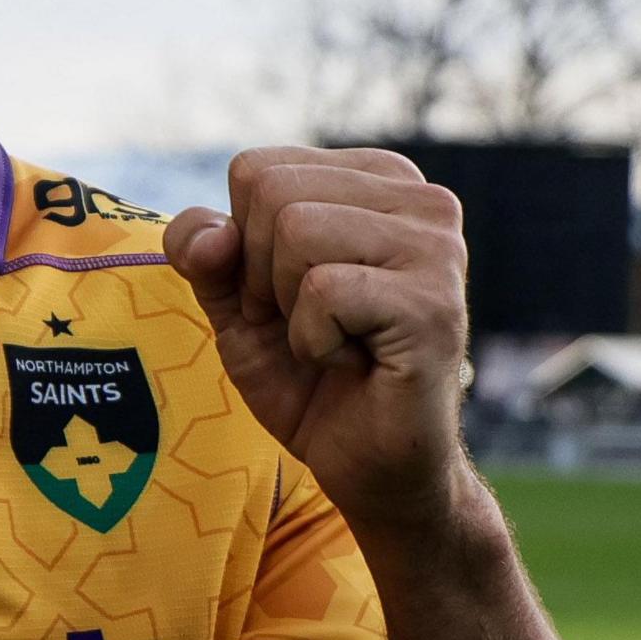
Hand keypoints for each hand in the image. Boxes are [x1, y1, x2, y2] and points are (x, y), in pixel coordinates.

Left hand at [166, 147, 472, 527]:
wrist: (372, 470)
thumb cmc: (311, 380)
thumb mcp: (234, 303)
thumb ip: (202, 251)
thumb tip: (213, 233)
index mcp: (380, 181)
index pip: (256, 168)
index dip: (245, 246)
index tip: (288, 298)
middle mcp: (422, 200)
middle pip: (272, 192)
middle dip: (262, 276)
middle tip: (311, 327)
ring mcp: (438, 249)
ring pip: (297, 229)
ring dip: (290, 309)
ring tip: (336, 343)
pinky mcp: (434, 304)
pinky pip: (323, 291)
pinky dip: (313, 342)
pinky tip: (356, 364)